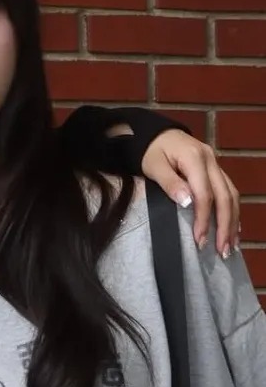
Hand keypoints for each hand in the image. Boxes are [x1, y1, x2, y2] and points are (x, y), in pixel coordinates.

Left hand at [141, 131, 239, 258]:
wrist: (157, 135)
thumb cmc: (152, 152)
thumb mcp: (154, 166)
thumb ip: (170, 183)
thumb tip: (186, 203)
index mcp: (195, 159)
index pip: (205, 194)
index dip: (203, 219)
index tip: (199, 240)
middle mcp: (211, 161)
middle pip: (225, 196)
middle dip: (225, 226)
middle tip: (222, 251)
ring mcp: (216, 166)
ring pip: (231, 195)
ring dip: (232, 221)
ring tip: (230, 246)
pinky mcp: (216, 171)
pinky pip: (229, 192)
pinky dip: (232, 211)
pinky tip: (234, 228)